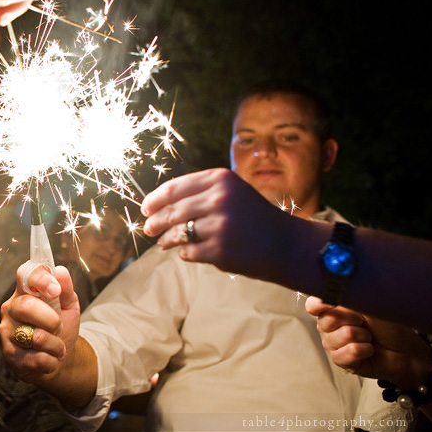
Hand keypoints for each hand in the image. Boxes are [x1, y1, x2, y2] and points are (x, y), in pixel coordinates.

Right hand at [0, 262, 79, 383]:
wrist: (58, 359)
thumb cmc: (60, 327)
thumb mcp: (69, 306)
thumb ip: (66, 289)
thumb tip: (60, 271)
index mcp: (24, 291)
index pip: (25, 275)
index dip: (40, 279)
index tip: (56, 290)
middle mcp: (11, 308)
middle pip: (26, 306)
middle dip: (52, 320)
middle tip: (58, 327)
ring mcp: (7, 331)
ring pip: (37, 337)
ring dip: (56, 344)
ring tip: (56, 346)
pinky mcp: (10, 355)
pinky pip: (38, 358)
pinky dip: (52, 360)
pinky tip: (49, 358)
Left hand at [141, 169, 294, 274]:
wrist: (285, 243)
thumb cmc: (252, 216)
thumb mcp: (231, 191)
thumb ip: (199, 192)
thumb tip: (157, 203)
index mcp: (220, 179)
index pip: (174, 188)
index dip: (154, 200)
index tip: (146, 208)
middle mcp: (219, 199)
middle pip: (171, 211)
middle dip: (155, 222)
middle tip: (149, 229)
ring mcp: (219, 225)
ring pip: (175, 232)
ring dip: (165, 239)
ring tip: (163, 243)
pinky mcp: (220, 249)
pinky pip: (187, 251)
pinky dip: (183, 253)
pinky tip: (187, 252)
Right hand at [306, 297, 431, 388]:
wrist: (405, 350)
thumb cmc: (388, 327)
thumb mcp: (372, 307)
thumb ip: (352, 298)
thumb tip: (339, 288)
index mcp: (333, 309)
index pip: (313, 305)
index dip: (318, 304)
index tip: (330, 302)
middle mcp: (329, 326)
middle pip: (325, 321)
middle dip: (350, 320)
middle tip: (363, 321)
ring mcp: (334, 344)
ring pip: (337, 338)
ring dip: (361, 337)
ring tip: (369, 337)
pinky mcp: (341, 361)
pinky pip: (345, 354)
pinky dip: (363, 351)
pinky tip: (368, 350)